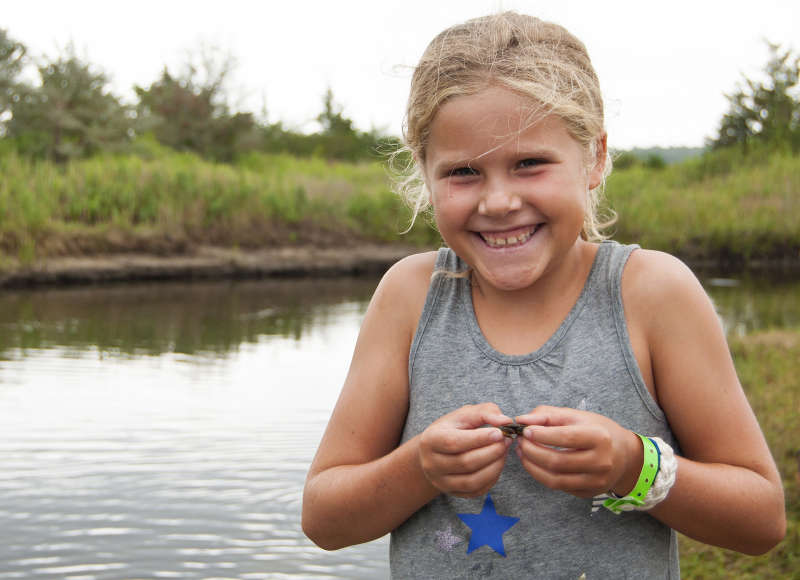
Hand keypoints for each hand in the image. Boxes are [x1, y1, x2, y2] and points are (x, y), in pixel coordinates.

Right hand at [418, 403, 512, 497]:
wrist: (437, 451)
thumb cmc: (452, 429)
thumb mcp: (464, 414)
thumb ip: (485, 412)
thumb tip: (505, 421)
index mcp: (430, 440)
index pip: (453, 442)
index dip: (479, 439)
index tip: (499, 432)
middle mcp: (431, 464)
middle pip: (465, 463)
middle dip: (491, 451)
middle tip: (506, 440)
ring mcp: (441, 482)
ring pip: (472, 480)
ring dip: (494, 466)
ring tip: (504, 451)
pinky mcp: (453, 493)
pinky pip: (477, 490)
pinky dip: (492, 478)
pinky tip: (497, 463)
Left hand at [515, 406, 641, 498]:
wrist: (624, 455)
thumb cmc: (597, 431)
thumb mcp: (576, 416)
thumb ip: (547, 415)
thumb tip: (521, 420)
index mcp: (599, 438)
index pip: (565, 438)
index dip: (541, 435)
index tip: (525, 430)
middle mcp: (601, 462)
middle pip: (557, 461)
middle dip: (532, 451)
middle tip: (520, 441)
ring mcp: (595, 481)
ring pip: (555, 479)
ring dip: (532, 466)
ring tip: (522, 452)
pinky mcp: (588, 493)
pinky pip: (558, 487)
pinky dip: (541, 475)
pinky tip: (534, 463)